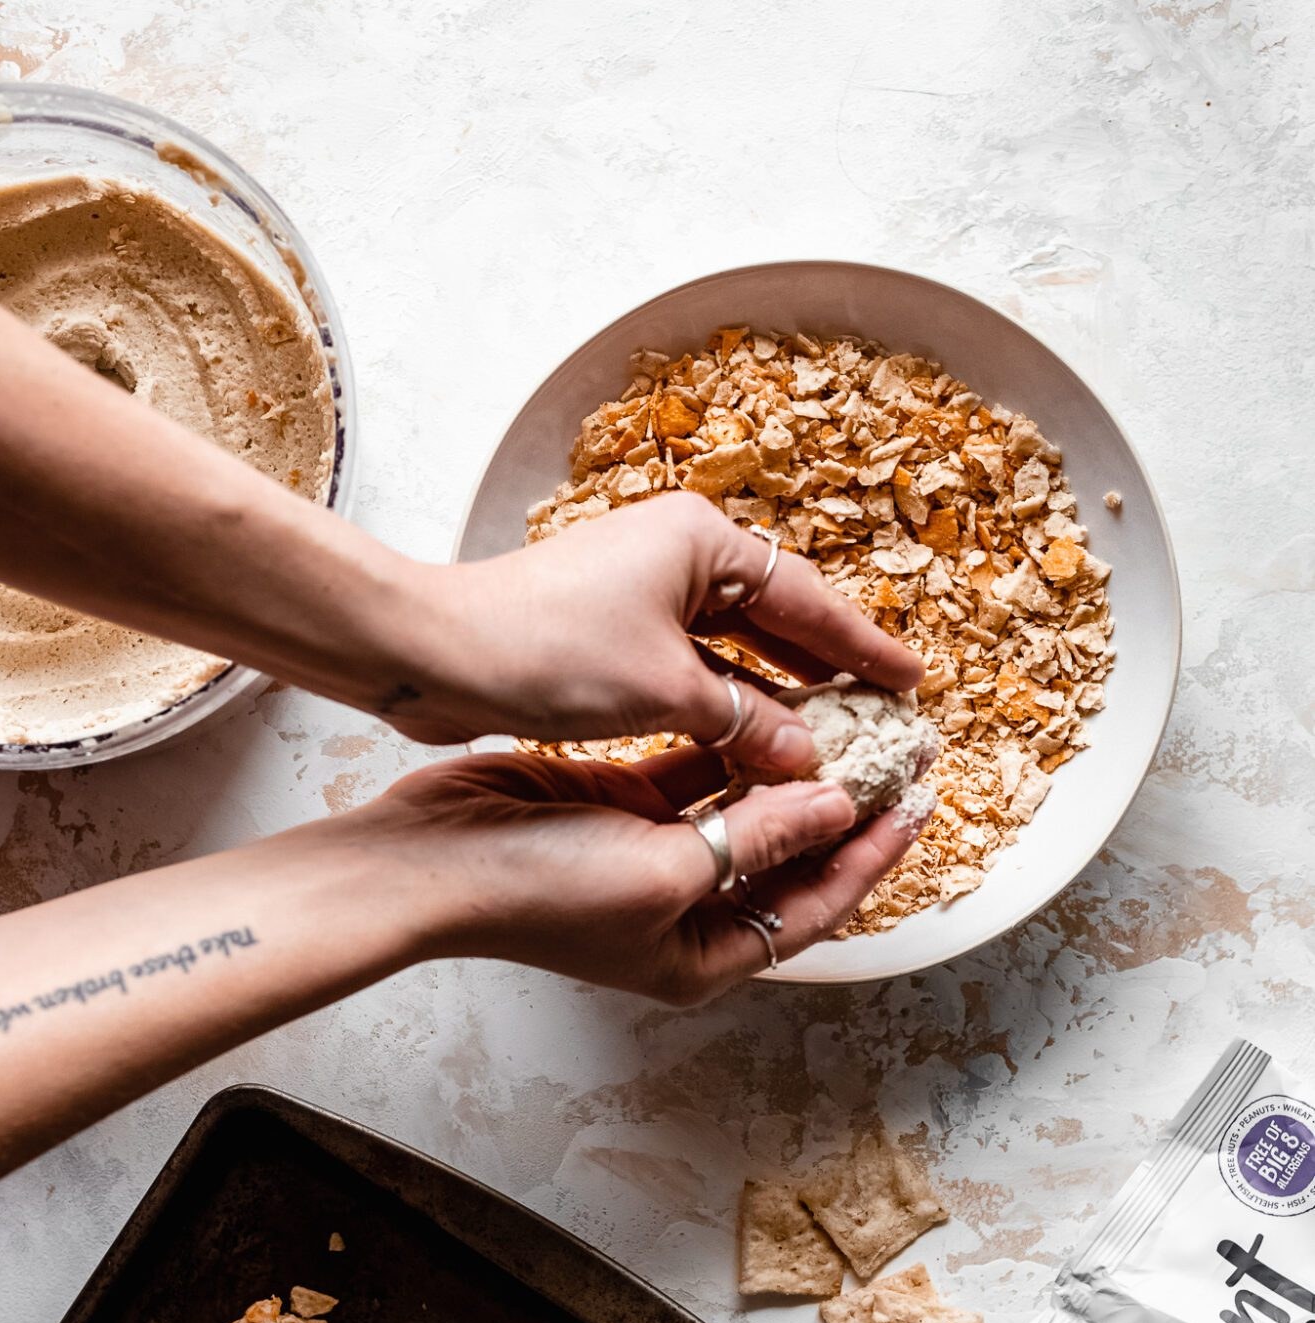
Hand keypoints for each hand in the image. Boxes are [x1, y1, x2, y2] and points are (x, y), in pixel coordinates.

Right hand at [369, 746, 935, 1004]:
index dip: (871, 860)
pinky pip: (696, 775)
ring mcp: (652, 859)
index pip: (814, 909)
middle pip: (788, 861)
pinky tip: (770, 708)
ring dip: (791, 773)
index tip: (917, 807)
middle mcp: (684, 914)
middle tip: (897, 760)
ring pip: (745, 811)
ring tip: (849, 725)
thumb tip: (840, 807)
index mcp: (701, 958)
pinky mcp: (620, 808)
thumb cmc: (537, 891)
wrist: (430, 860)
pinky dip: (731, 748)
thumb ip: (761, 836)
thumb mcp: (668, 870)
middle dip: (842, 812)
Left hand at [387, 492, 923, 774]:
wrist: (435, 654)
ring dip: (776, 697)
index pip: (808, 599)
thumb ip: (748, 724)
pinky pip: (693, 670)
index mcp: (703, 541)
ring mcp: (644, 593)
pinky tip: (756, 747)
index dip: (864, 648)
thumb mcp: (666, 692)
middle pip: (776, 619)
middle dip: (827, 672)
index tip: (912, 683)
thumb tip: (808, 757)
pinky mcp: (613, 633)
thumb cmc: (546, 650)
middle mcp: (679, 555)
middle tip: (882, 717)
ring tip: (832, 740)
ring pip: (734, 650)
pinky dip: (725, 707)